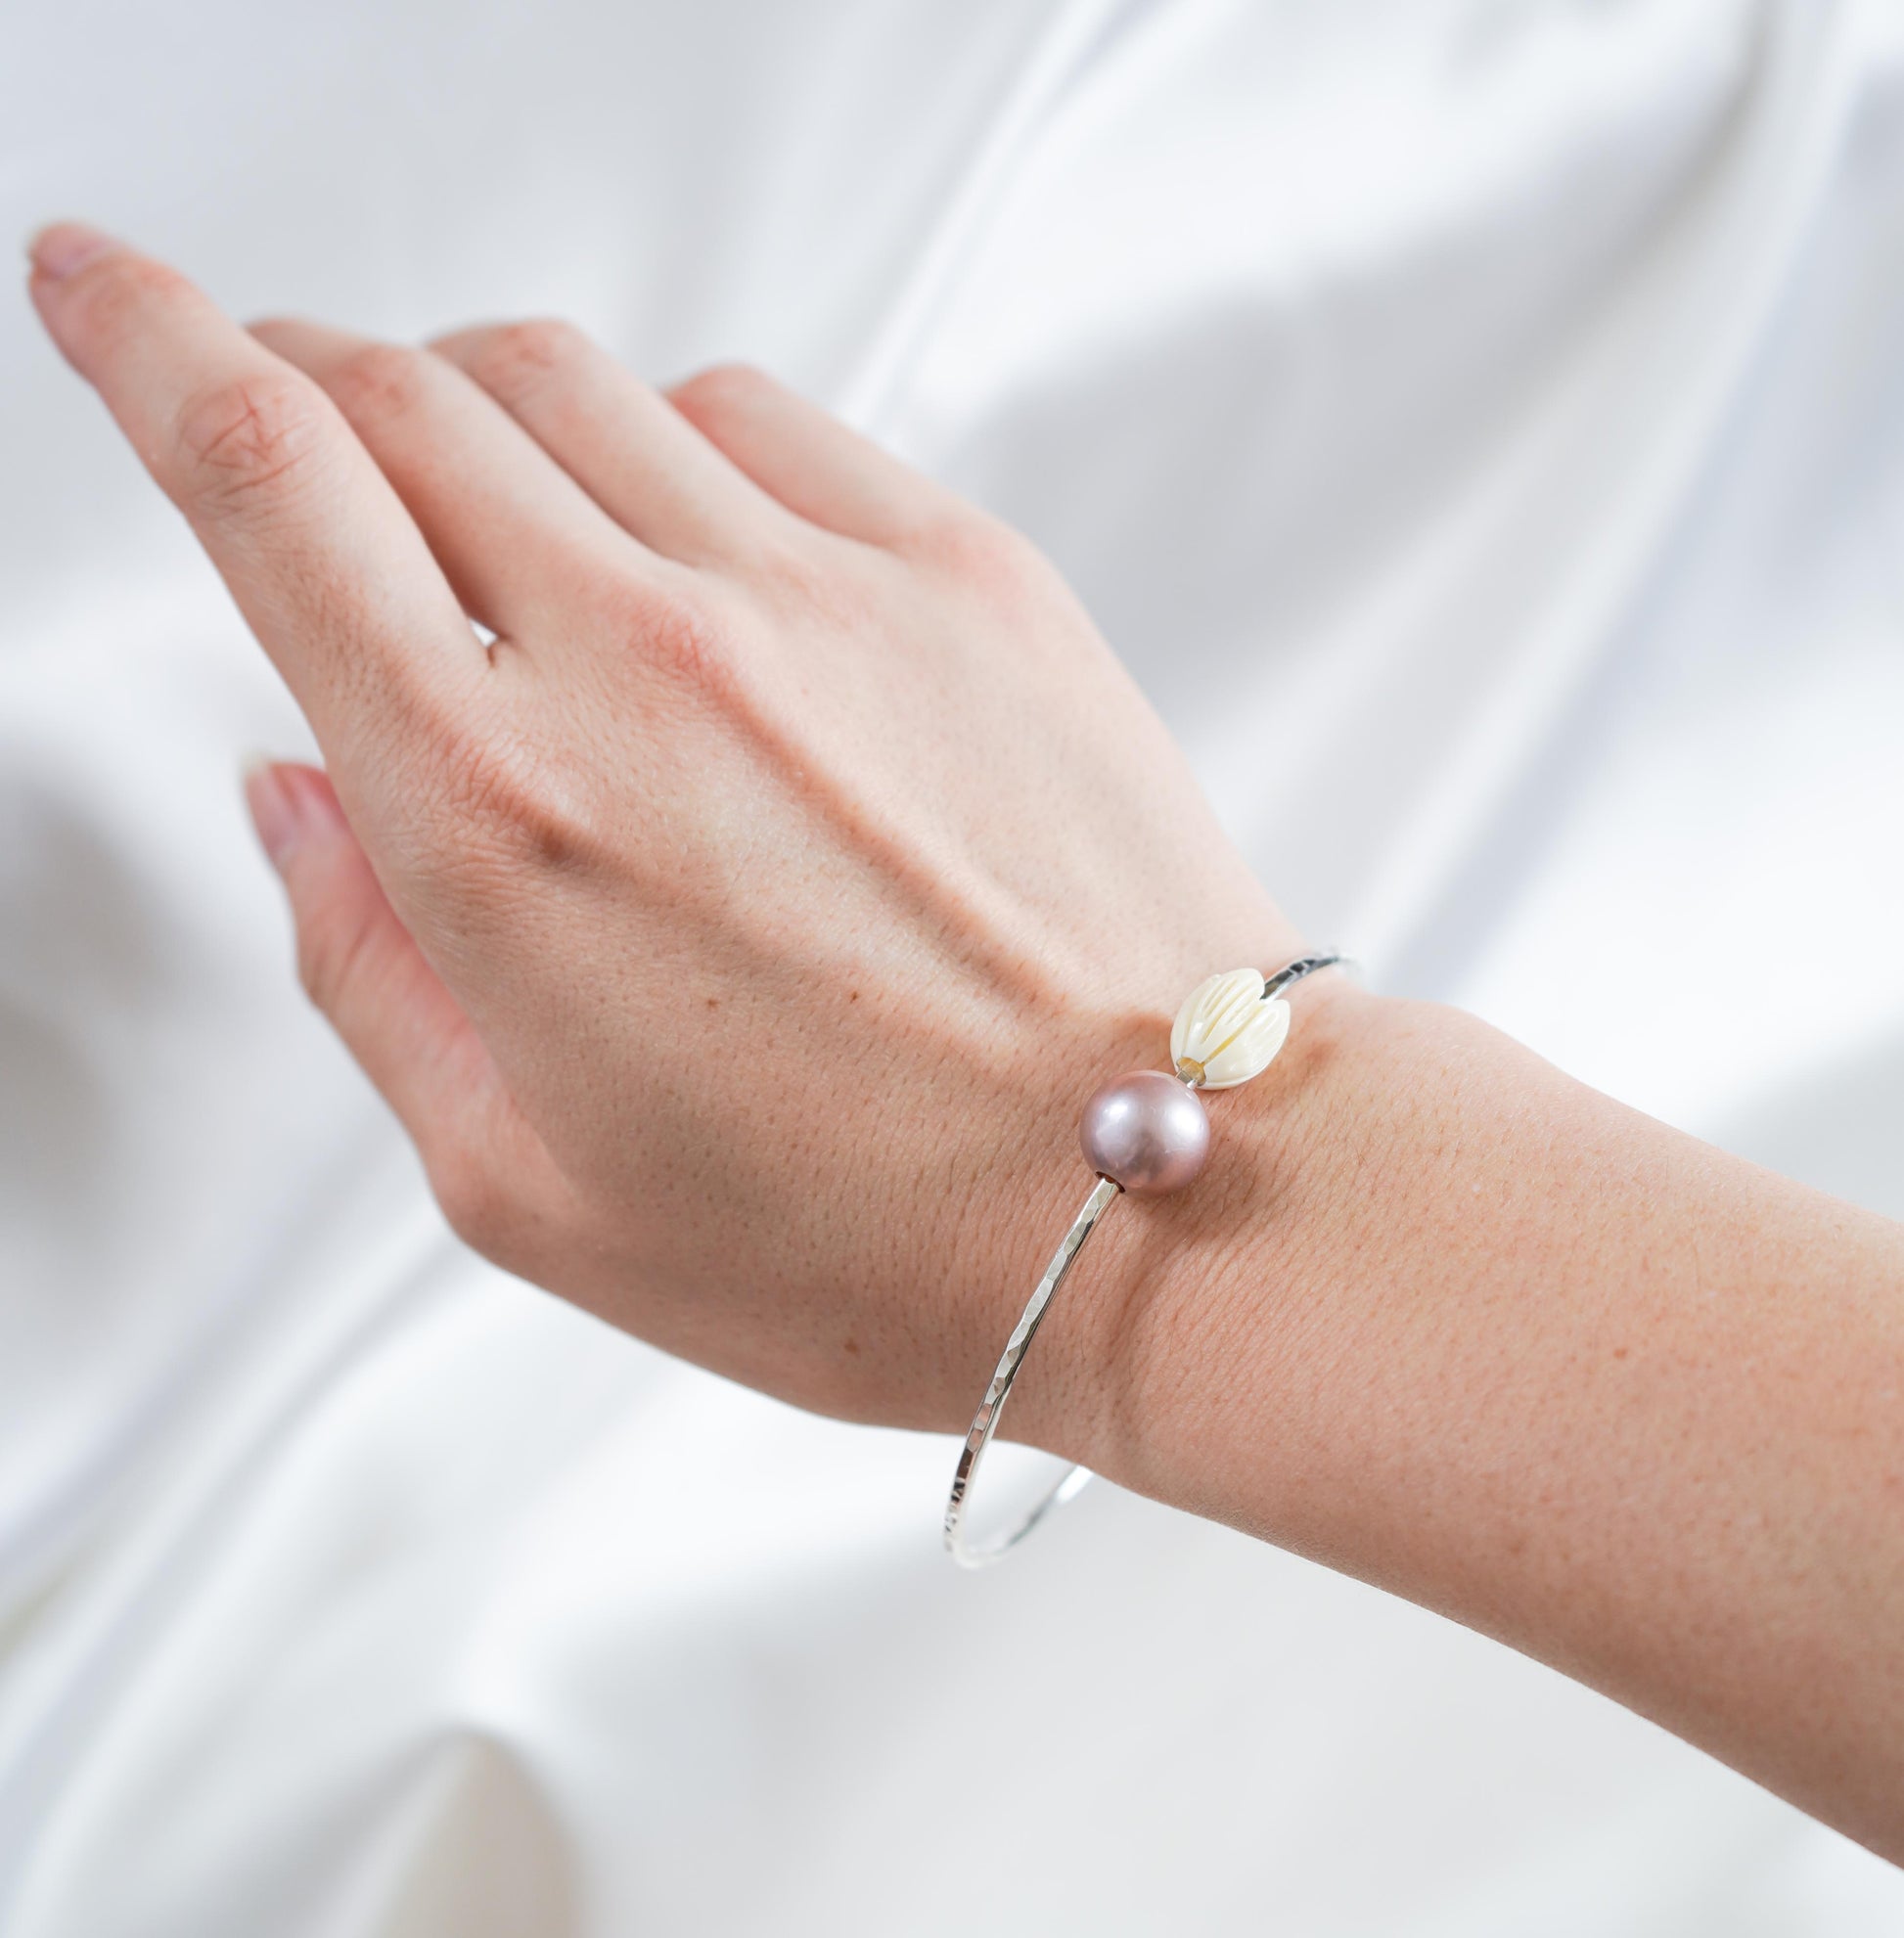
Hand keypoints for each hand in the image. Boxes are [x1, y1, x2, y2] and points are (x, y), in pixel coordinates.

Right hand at [26, 222, 1315, 1454]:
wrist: (1158, 1189)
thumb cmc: (872, 1232)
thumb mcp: (528, 1187)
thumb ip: (366, 972)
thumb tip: (292, 793)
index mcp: (500, 816)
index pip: (263, 475)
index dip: (145, 344)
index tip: (100, 290)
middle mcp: (649, 661)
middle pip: (401, 390)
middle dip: (302, 376)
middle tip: (291, 420)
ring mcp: (817, 593)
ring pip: (570, 377)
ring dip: (483, 410)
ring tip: (505, 521)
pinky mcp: (962, 569)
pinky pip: (756, 413)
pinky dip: (670, 443)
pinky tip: (688, 543)